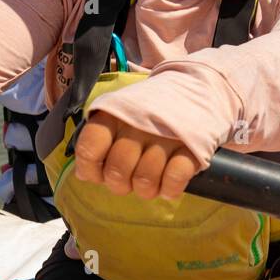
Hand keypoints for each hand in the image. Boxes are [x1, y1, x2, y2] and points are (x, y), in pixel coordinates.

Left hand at [72, 111, 197, 199]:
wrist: (197, 89)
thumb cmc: (151, 112)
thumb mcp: (120, 116)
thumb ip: (98, 142)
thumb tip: (83, 175)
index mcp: (115, 113)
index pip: (89, 147)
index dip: (90, 168)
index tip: (99, 172)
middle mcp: (139, 123)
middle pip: (117, 171)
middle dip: (120, 185)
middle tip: (130, 180)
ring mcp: (167, 135)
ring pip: (145, 180)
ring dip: (146, 189)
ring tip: (151, 183)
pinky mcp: (193, 146)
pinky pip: (174, 178)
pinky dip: (170, 188)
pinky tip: (169, 185)